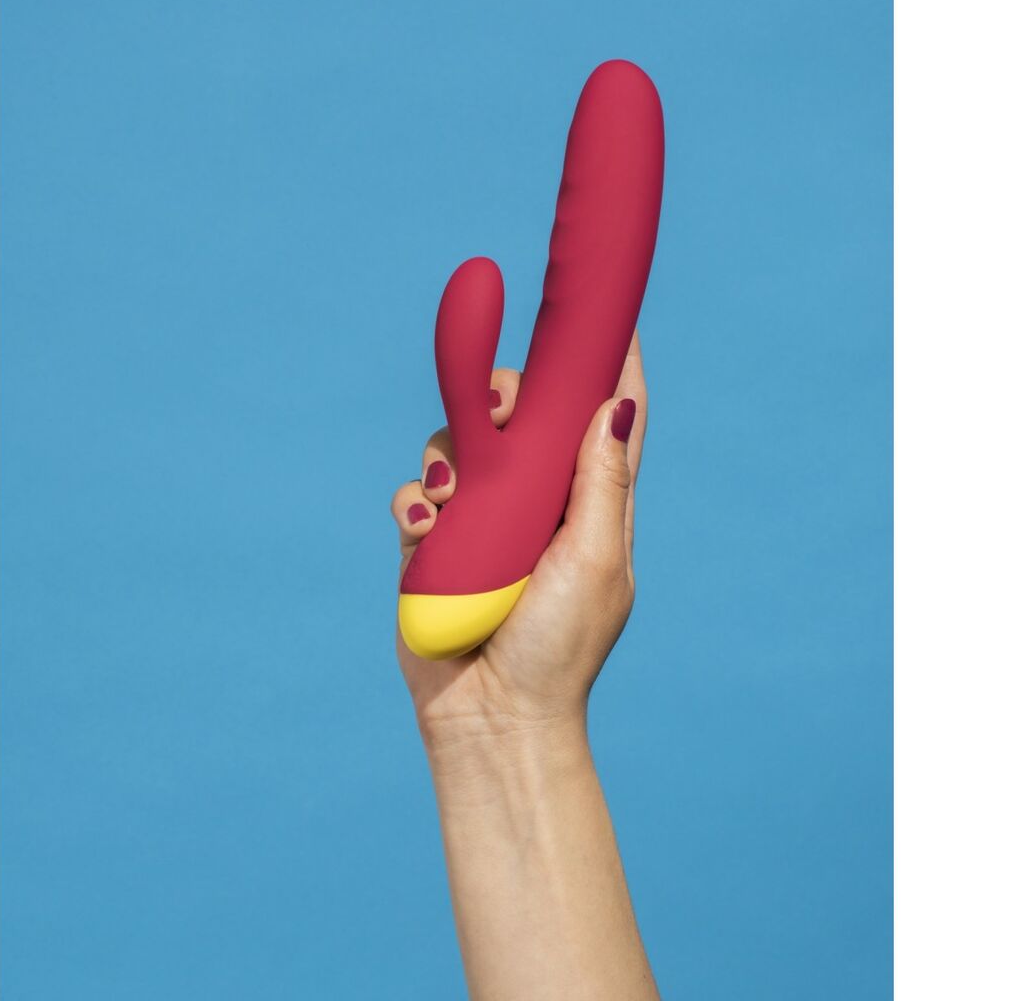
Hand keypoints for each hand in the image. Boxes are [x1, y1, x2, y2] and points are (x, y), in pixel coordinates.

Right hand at [391, 333, 647, 747]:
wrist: (492, 718)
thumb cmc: (558, 646)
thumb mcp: (595, 561)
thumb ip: (603, 483)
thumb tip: (617, 404)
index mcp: (591, 504)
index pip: (605, 419)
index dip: (610, 366)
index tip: (609, 315)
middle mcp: (537, 502)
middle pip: (521, 416)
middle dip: (504, 395)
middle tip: (496, 407)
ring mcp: (482, 521)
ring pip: (460, 443)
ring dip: (450, 450)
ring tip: (450, 493)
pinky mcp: (435, 543)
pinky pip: (417, 493)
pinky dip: (416, 499)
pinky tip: (425, 524)